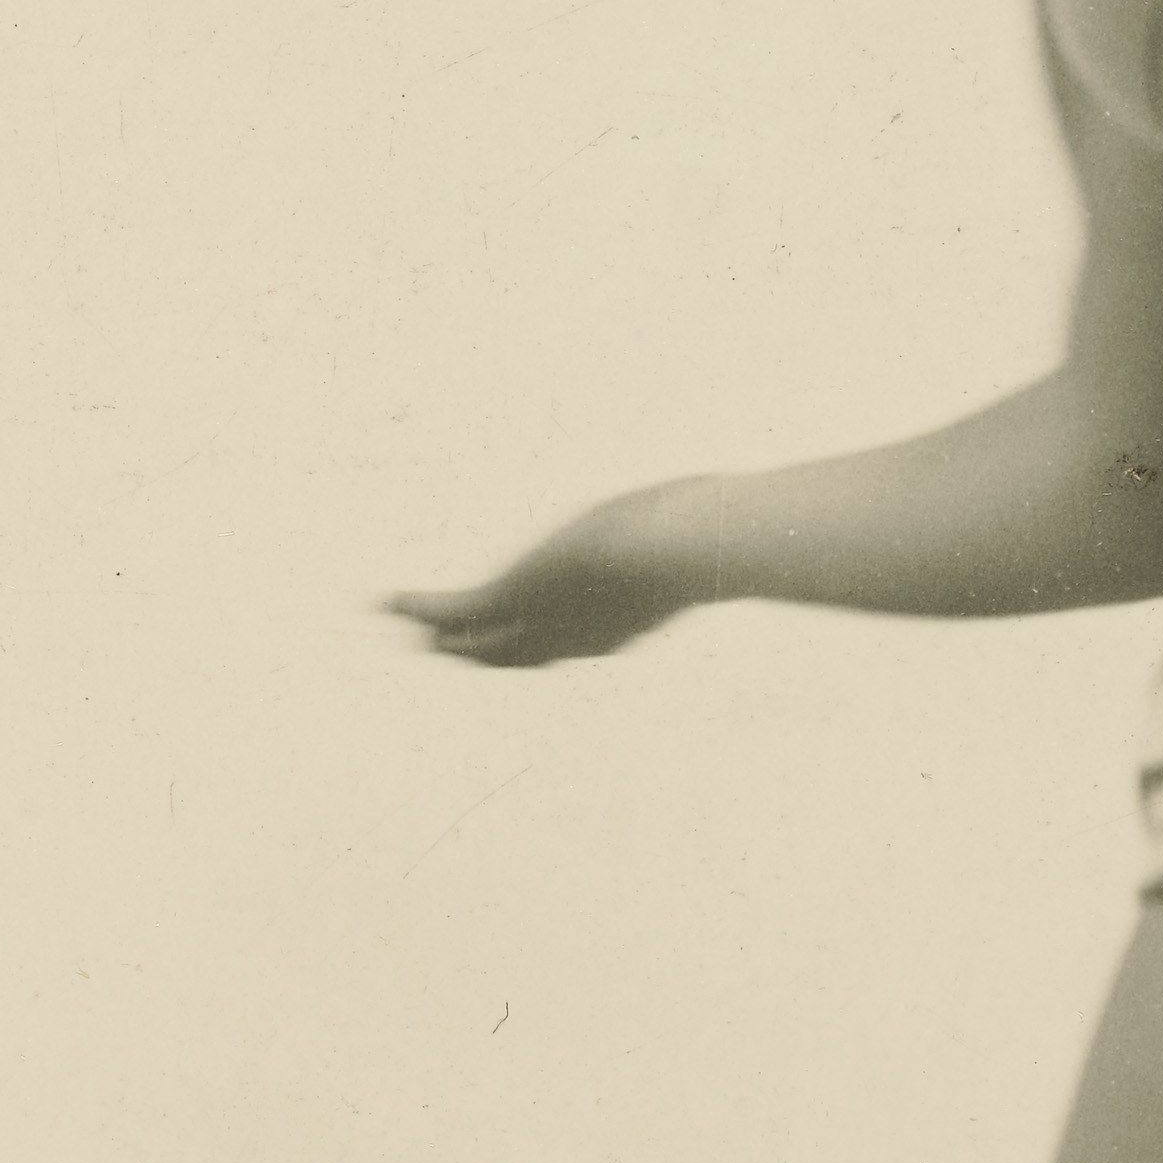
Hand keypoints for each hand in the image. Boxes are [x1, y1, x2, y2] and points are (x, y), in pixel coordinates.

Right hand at [389, 481, 716, 667]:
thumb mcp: (712, 530)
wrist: (682, 552)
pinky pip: (453, 611)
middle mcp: (573, 638)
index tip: (513, 640)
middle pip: (513, 656)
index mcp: (618, 627)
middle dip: (478, 652)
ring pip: (477, 641)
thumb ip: (728, 525)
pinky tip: (386, 601)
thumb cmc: (712, 539)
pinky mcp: (513, 593)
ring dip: (438, 637)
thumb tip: (777, 505)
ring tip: (402, 631)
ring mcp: (542, 618)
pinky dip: (418, 608)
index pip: (564, 644)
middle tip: (443, 648)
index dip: (534, 643)